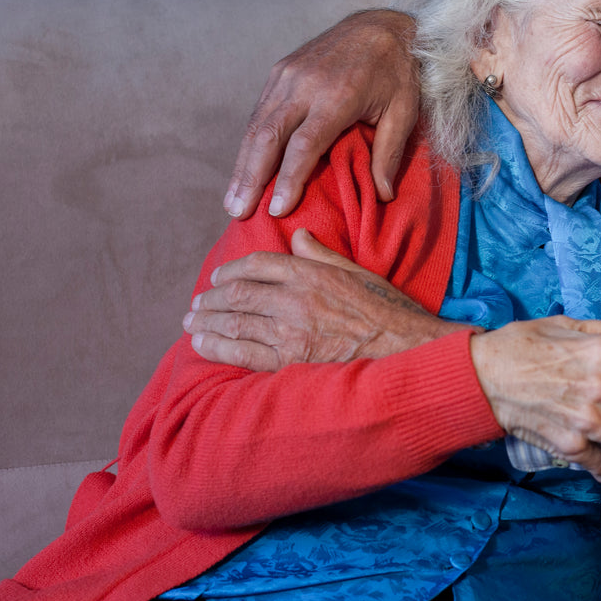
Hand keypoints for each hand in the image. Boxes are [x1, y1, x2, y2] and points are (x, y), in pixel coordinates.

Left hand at [185, 228, 464, 370]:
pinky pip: (241, 353)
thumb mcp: (358, 273)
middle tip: (196, 304)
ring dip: (206, 321)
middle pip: (237, 293)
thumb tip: (296, 237)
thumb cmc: (390, 313)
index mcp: (311, 273)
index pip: (257, 264)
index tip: (218, 277)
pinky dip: (216, 347)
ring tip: (191, 323)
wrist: (409, 353)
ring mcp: (289, 332)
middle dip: (210, 298)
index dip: (231, 269)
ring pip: (233, 322)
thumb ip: (321, 255)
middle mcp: (295, 299)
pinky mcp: (289, 363)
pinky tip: (201, 344)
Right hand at [224, 9, 421, 218]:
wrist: (382, 23)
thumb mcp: (404, 111)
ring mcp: (288, 74)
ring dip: (242, 164)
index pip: (304, 144)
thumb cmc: (397, 71)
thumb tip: (381, 195)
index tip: (277, 209)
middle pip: (269, 136)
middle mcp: (305, 84)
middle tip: (239, 212)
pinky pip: (260, 112)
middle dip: (251, 177)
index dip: (288, 178)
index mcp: (337, 95)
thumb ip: (389, 153)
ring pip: (257, 125)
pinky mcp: (280, 70)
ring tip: (233, 200)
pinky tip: (244, 169)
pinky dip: (250, 144)